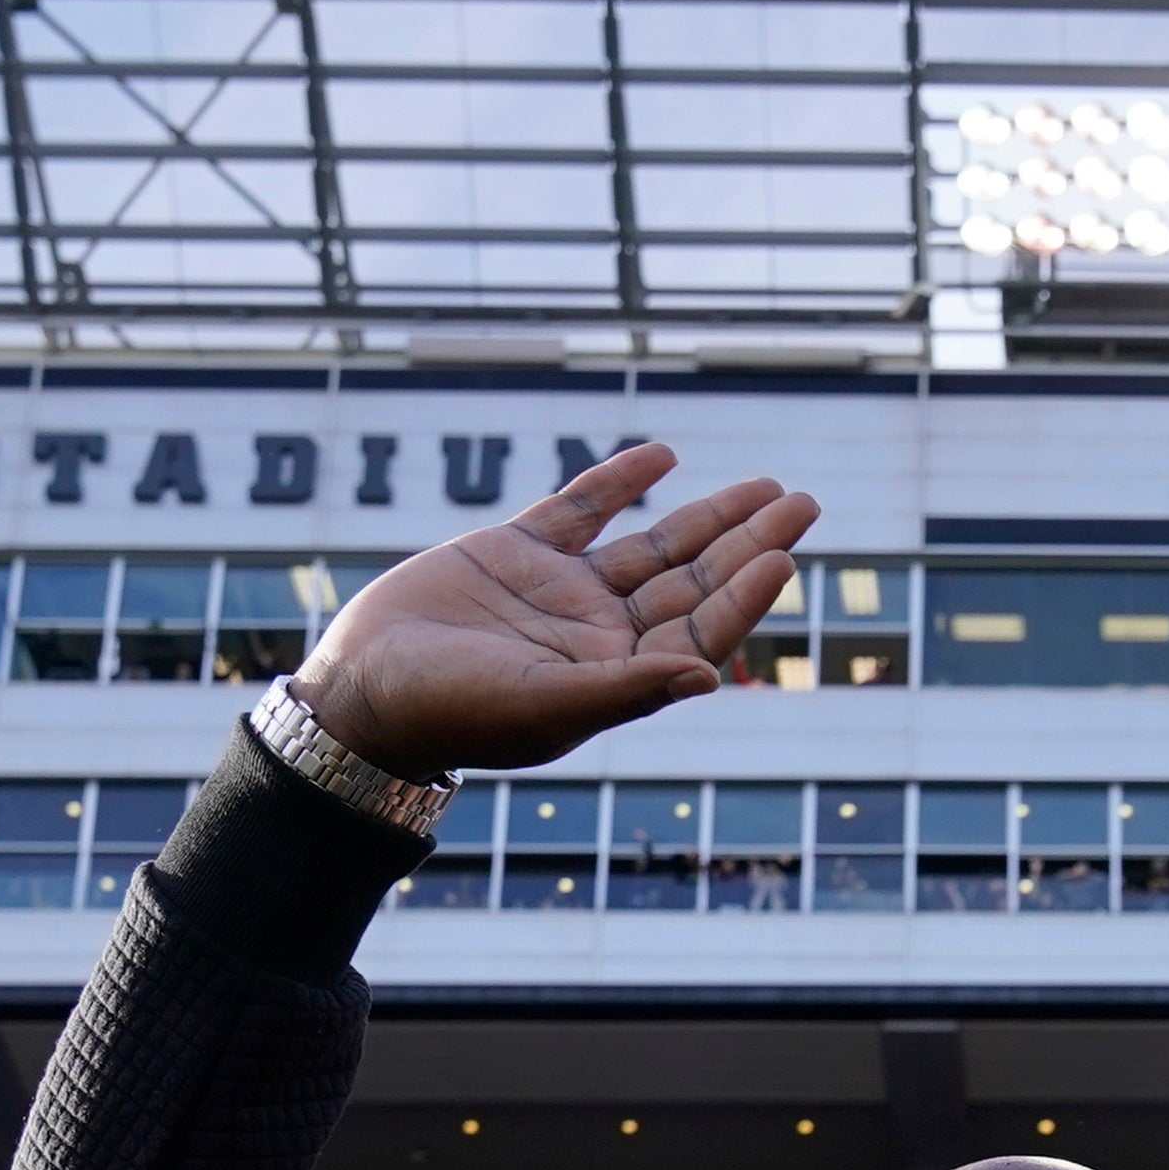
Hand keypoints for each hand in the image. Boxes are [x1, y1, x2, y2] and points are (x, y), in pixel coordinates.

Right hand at [286, 446, 817, 780]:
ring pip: (652, 543)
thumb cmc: (450, 713)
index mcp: (615, 675)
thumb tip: (710, 676)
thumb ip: (626, 689)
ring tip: (767, 488)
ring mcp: (559, 591)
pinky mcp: (515, 553)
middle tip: (805, 503)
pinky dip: (620, 480)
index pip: (700, 628)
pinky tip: (662, 456)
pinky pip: (581, 509)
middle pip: (692, 580)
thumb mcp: (543, 706)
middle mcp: (598, 632)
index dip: (745, 593)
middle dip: (749, 542)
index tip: (784, 554)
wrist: (362, 691)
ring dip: (708, 515)